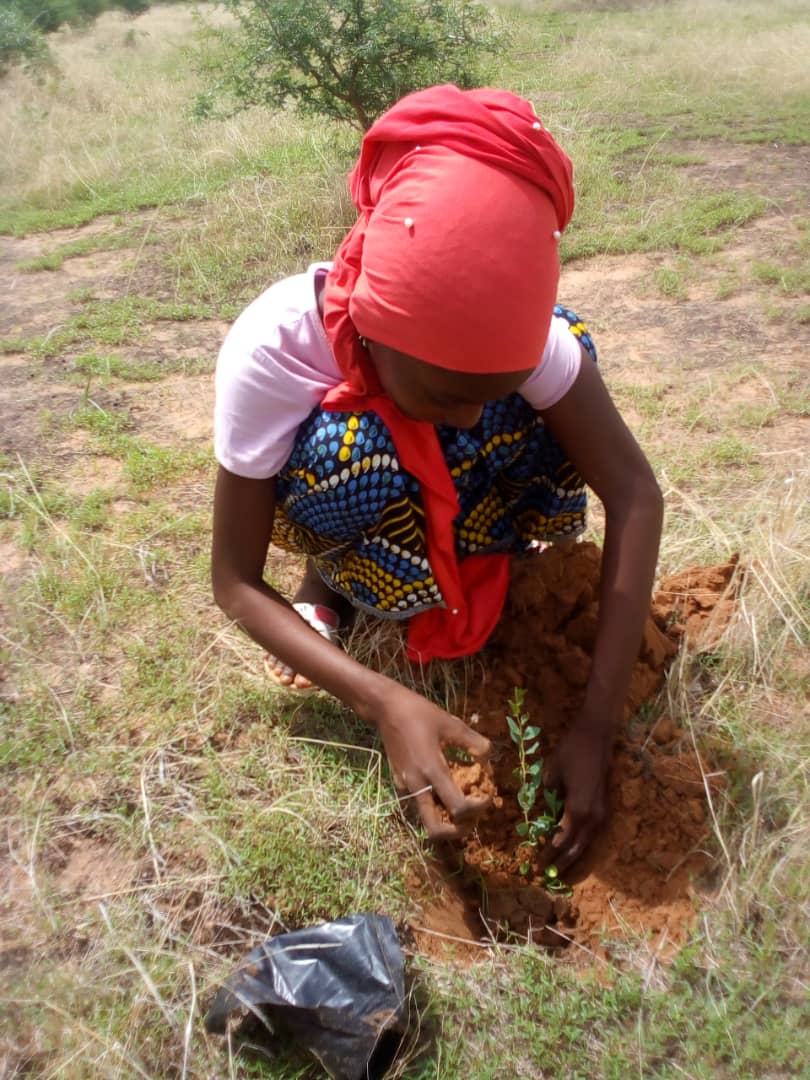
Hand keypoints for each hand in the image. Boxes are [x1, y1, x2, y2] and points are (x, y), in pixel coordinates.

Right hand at [376, 686, 491, 840]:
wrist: (386, 708)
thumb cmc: (419, 713)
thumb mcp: (451, 723)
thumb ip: (474, 742)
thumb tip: (488, 758)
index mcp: (432, 770)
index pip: (458, 808)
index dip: (478, 808)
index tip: (488, 795)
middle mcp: (417, 785)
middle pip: (435, 829)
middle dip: (458, 830)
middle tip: (473, 817)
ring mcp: (405, 786)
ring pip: (426, 818)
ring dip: (446, 819)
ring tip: (463, 803)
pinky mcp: (399, 782)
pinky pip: (420, 802)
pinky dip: (436, 803)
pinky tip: (446, 785)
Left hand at [541, 721, 611, 871]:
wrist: (597, 735)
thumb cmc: (572, 750)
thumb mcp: (552, 772)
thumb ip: (547, 795)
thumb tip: (543, 811)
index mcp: (578, 810)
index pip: (562, 841)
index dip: (550, 855)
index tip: (537, 865)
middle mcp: (593, 816)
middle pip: (577, 849)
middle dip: (562, 863)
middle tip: (547, 875)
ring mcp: (601, 812)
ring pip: (587, 843)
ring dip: (573, 857)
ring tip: (560, 869)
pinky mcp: (604, 807)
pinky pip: (592, 833)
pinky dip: (581, 844)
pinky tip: (572, 848)